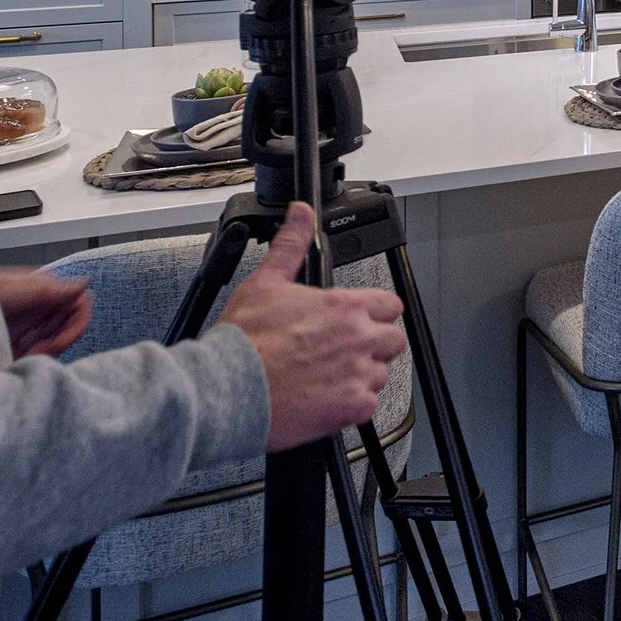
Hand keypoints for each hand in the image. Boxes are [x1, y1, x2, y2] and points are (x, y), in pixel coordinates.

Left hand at [0, 268, 91, 358]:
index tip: (60, 342)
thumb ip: (50, 289)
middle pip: (69, 327)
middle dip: (59, 342)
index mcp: (44, 291)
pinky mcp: (18, 344)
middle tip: (37, 353)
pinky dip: (32, 360)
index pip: (79, 305)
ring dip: (45, 353)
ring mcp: (29, 326)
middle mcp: (40, 308)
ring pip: (56, 343)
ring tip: (24, 357)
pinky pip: (38, 354)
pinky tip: (17, 360)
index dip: (76, 325)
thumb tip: (84, 283)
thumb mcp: (14, 291)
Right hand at [217, 202, 407, 452]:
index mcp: (345, 306)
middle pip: (392, 340)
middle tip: (343, 352)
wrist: (228, 390)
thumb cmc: (244, 341)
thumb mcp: (266, 281)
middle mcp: (360, 337)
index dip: (376, 313)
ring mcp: (359, 373)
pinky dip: (351, 404)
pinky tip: (325, 398)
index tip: (361, 320)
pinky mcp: (353, 406)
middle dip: (373, 345)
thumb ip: (291, 245)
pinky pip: (369, 405)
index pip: (389, 305)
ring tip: (328, 377)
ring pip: (381, 374)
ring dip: (361, 375)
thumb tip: (300, 214)